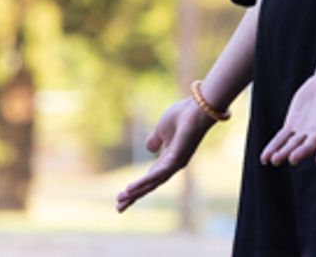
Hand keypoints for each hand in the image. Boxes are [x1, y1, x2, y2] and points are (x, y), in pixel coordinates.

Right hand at [115, 97, 214, 212]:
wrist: (197, 107)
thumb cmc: (182, 116)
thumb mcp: (162, 129)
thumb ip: (156, 140)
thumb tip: (149, 149)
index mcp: (168, 159)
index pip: (149, 178)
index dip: (136, 188)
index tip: (122, 197)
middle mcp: (171, 165)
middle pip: (150, 185)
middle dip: (134, 196)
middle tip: (118, 208)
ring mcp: (174, 164)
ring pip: (152, 183)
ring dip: (136, 192)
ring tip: (122, 199)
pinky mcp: (176, 159)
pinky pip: (157, 174)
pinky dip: (144, 182)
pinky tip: (132, 188)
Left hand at [260, 70, 315, 167]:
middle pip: (309, 144)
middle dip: (301, 151)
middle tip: (292, 159)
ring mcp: (305, 131)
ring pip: (293, 144)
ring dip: (283, 152)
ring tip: (274, 161)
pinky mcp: (293, 126)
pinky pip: (282, 138)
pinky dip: (274, 147)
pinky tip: (264, 158)